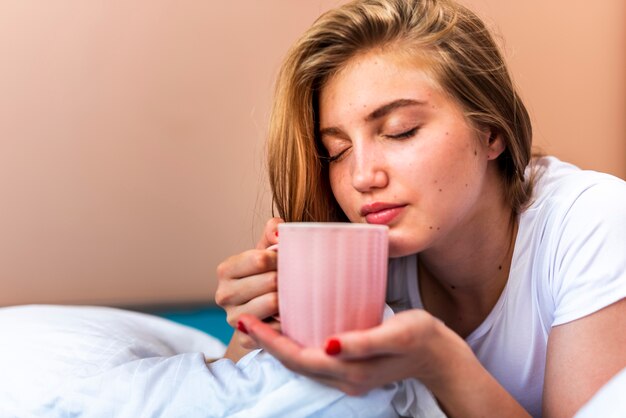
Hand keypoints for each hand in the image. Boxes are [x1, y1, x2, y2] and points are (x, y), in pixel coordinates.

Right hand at [215, 218, 283, 352]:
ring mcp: (233, 319)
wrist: (263, 312)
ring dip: (290, 298)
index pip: (260, 259)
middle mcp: (223, 295)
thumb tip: (279, 231)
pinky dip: (289, 321)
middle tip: (296, 279)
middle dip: (288, 278)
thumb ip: (273, 232)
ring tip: (295, 295)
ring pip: (274, 302)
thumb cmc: (267, 274)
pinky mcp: (245, 339)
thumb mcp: (267, 250)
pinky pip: (278, 327)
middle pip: (270, 281)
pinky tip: (291, 315)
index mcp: (226, 270)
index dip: (282, 258)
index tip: (288, 260)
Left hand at [237, 308, 466, 395]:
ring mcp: (348, 376)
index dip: (270, 341)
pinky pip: (314, 360)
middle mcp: (344, 378)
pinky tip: (292, 328)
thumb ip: (363, 342)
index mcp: (350, 371)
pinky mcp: (352, 368)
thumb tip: (328, 346)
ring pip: (302, 363)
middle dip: (266, 342)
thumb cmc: (422, 338)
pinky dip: (296, 345)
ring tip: (259, 323)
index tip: (248, 322)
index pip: (297, 358)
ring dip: (278, 345)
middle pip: (294, 362)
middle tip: (243, 319)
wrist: (442, 358)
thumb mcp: (396, 334)